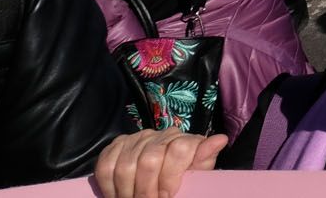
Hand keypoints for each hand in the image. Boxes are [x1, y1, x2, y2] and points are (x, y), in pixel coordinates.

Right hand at [92, 129, 227, 197]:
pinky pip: (106, 164)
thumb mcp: (197, 173)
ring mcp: (138, 138)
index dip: (170, 179)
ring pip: (125, 165)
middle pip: (149, 160)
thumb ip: (204, 160)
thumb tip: (220, 140)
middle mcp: (161, 135)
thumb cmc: (183, 178)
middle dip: (146, 190)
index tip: (166, 197)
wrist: (162, 177)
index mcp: (185, 140)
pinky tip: (117, 195)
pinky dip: (109, 186)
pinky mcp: (117, 145)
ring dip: (127, 192)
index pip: (179, 150)